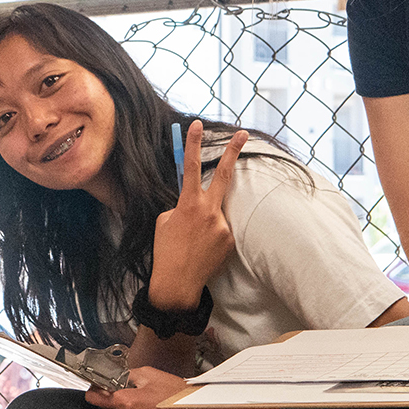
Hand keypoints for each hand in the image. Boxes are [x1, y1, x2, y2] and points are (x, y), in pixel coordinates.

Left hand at [86, 366, 198, 408]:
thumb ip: (127, 375)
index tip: (92, 392)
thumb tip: (115, 378)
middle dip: (112, 403)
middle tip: (126, 394)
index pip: (98, 400)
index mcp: (129, 402)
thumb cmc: (178, 393)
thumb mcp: (150, 374)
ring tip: (147, 406)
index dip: (93, 394)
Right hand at [149, 122, 247, 309]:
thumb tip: (193, 199)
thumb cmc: (166, 251)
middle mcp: (210, 211)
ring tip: (193, 241)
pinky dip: (211, 235)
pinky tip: (201, 249)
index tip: (196, 124)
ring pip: (217, 210)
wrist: (177, 284)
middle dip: (234, 151)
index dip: (193, 144)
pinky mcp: (230, 240)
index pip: (192, 167)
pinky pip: (221, 229)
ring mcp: (223, 225)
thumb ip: (181, 204)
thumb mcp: (165, 221)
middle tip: (243, 133)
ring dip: (207, 219)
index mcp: (189, 204)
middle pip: (225, 174)